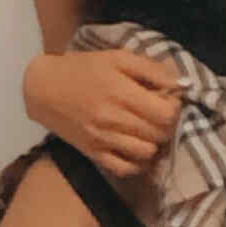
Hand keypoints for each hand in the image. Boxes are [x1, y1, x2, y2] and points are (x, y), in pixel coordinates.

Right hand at [24, 47, 183, 180]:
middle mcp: (114, 119)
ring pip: (147, 153)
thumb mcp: (118, 57)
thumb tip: (181, 84)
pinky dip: (137, 162)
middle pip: (160, 134)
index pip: (166, 113)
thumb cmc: (84, 68)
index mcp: (122, 92)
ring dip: (154, 142)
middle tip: (158, 113)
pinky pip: (125, 168)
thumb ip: (151, 69)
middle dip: (166, 124)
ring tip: (147, 129)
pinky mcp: (94, 153)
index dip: (173, 106)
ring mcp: (103, 139)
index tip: (166, 99)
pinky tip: (136, 147)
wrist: (44, 88)